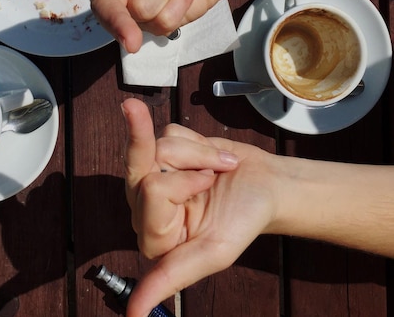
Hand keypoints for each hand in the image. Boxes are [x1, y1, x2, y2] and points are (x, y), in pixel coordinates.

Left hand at [121, 98, 279, 316]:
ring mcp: (154, 172)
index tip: (209, 182)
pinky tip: (212, 156)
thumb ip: (168, 280)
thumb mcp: (212, 254)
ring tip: (220, 168)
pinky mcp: (165, 148)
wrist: (268, 187)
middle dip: (182, 154)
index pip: (153, 189)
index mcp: (154, 233)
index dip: (186, 181)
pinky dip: (198, 139)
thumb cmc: (244, 221)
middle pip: (141, 160)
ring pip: (161, 141)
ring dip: (200, 151)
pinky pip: (171, 130)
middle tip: (206, 154)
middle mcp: (145, 203)